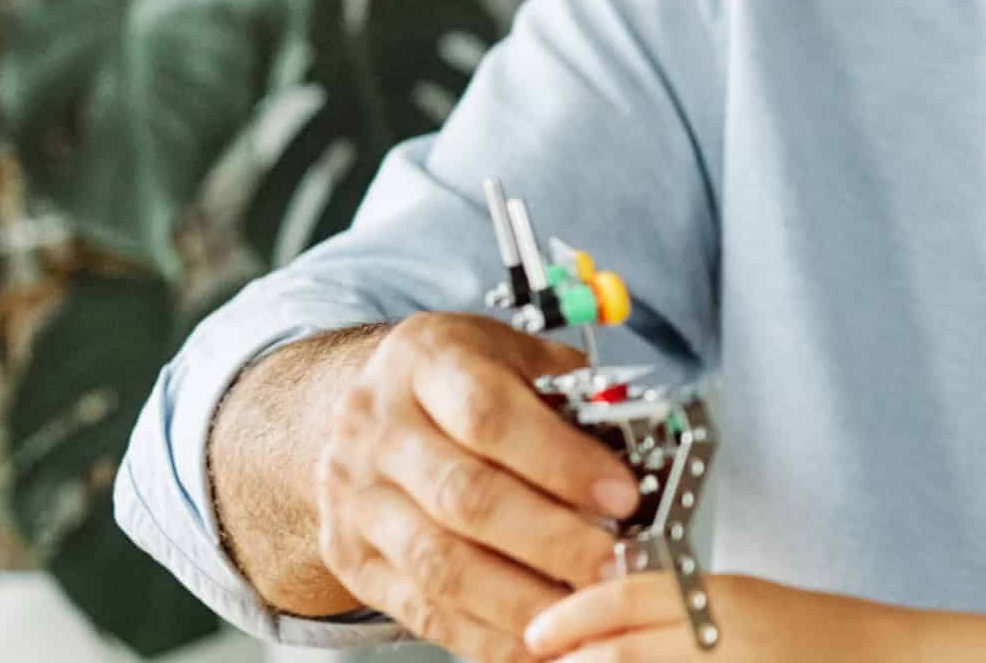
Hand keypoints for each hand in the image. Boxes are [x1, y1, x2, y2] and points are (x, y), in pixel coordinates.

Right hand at [314, 311, 644, 662]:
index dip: (560, 460)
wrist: (358, 407)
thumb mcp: (507, 351)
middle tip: (613, 565)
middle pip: (465, 496)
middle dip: (552, 540)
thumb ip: (566, 390)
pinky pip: (421, 609)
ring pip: (439, 564)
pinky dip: (484, 635)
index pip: (490, 415)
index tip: (621, 495)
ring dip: (521, 599)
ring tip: (584, 612)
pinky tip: (536, 641)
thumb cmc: (453, 378)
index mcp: (426, 361)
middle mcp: (378, 430)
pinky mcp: (353, 560)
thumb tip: (632, 441)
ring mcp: (358, 499)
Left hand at [525, 573, 896, 662]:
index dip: (569, 618)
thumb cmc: (827, 639)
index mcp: (723, 599)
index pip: (626, 597)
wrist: (892, 662)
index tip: (533, 634)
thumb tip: (606, 629)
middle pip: (618, 652)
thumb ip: (684, 610)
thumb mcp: (749, 605)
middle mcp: (723, 640)